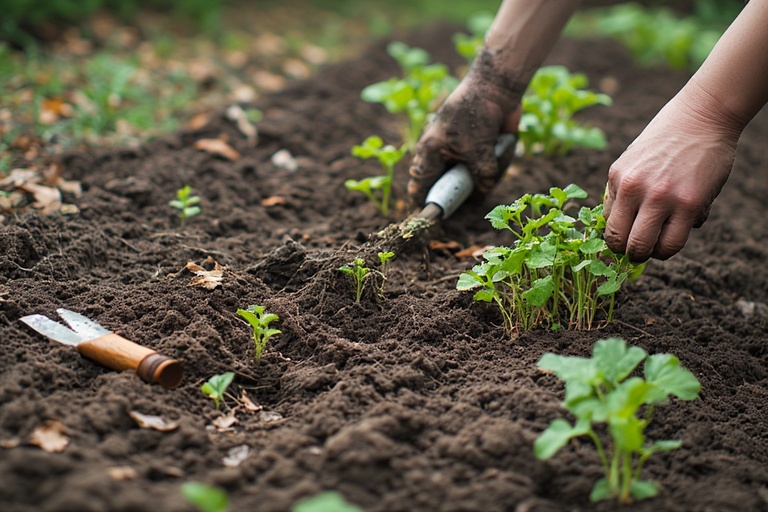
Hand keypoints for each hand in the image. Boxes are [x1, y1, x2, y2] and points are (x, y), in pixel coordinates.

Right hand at [408, 74, 521, 204]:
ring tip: (498, 151)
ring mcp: (463, 157)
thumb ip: (482, 173)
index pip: (420, 186)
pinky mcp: (481, 155)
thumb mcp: (477, 146)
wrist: (497, 86)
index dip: (426, 205)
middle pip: (449, 190)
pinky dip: (499, 164)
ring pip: (472, 184)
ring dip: (488, 175)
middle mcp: (444, 158)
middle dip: (464, 197)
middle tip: (472, 205)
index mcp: (431, 153)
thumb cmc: (476, 110)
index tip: (437, 220)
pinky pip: (488, 173)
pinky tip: (504, 144)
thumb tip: (485, 190)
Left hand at [603, 90, 739, 261]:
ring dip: (650, 254)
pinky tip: (678, 231)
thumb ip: (623, 191)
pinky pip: (674, 242)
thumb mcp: (631, 161)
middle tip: (638, 251)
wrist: (702, 116)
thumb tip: (620, 226)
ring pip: (645, 248)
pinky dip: (672, 245)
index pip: (607, 225)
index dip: (615, 238)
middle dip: (628, 253)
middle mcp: (634, 189)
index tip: (625, 240)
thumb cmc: (666, 140)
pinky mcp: (689, 204)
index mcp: (617, 178)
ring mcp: (661, 197)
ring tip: (657, 246)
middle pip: (620, 242)